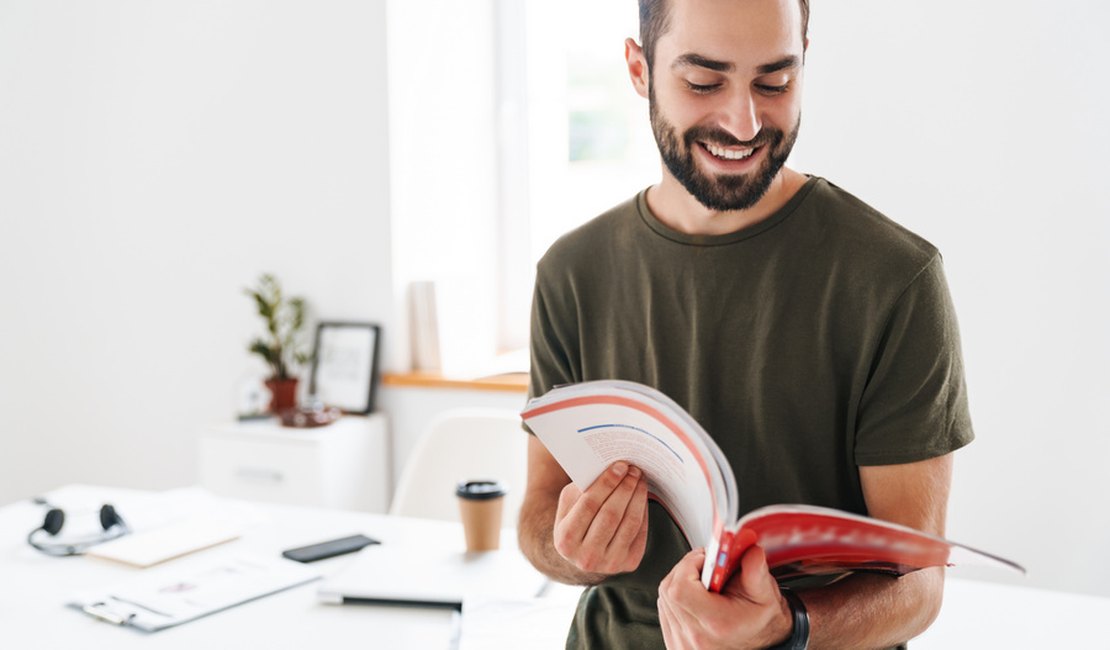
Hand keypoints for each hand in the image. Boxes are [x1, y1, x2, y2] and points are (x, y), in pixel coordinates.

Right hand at [552, 461, 648, 575]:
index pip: (589, 505)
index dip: (606, 484)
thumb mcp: (570, 503)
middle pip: (611, 515)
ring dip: (637, 497)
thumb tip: (610, 469)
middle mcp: (586, 557)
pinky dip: (643, 511)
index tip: (620, 466)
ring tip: (640, 479)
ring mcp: (609, 564)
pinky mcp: (628, 564)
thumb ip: (583, 488)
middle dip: (625, 488)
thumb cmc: (576, 518)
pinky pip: (640, 532)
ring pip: (629, 523)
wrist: (582, 551)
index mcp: (566, 539)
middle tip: (634, 470)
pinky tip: (641, 496)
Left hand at [658, 546, 792, 649]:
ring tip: (704, 583)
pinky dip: (676, 598)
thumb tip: (749, 550)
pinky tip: (696, 596)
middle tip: (707, 568)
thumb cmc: (763, 626)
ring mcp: (683, 642)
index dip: (689, 565)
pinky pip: (664, 611)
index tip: (705, 559)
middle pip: (669, 590)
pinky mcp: (675, 643)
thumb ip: (756, 572)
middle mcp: (696, 636)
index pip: (680, 588)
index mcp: (717, 623)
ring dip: (680, 582)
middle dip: (686, 570)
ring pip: (664, 598)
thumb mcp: (767, 597)